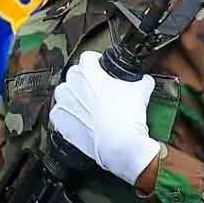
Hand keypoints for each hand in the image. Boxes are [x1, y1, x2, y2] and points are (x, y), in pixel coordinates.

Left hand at [47, 51, 160, 184]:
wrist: (119, 145)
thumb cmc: (128, 116)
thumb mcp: (142, 92)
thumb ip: (142, 81)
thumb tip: (144, 80)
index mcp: (89, 72)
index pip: (87, 57)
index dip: (96, 61)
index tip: (102, 68)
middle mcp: (73, 85)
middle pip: (74, 74)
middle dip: (84, 79)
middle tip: (98, 89)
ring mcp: (64, 103)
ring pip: (63, 92)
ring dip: (73, 95)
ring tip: (87, 104)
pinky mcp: (60, 121)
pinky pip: (59, 112)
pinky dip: (67, 114)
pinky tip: (79, 119)